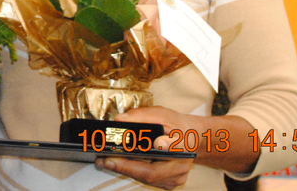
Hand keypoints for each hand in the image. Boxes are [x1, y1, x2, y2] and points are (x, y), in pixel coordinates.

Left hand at [94, 107, 257, 188]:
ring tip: (104, 160)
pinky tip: (118, 162)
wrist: (196, 138)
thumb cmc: (179, 125)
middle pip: (147, 175)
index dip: (131, 165)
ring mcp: (174, 180)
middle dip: (122, 168)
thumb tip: (119, 120)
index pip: (154, 164)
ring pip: (146, 179)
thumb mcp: (162, 114)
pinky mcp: (168, 182)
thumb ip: (141, 116)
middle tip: (101, 159)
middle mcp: (178, 172)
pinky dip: (133, 170)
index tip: (111, 158)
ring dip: (125, 170)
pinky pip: (148, 178)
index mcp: (180, 154)